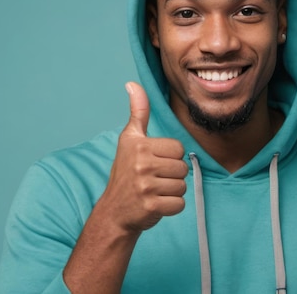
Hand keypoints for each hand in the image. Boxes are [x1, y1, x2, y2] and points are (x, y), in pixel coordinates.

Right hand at [101, 81, 188, 233]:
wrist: (114, 212)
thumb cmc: (125, 173)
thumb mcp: (129, 140)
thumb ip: (138, 111)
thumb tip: (132, 84)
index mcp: (139, 145)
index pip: (178, 148)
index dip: (170, 157)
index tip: (154, 163)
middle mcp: (141, 164)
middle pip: (182, 167)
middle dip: (172, 175)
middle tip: (154, 180)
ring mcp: (145, 186)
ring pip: (182, 186)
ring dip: (172, 191)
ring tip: (154, 191)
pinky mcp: (151, 206)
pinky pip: (179, 204)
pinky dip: (171, 207)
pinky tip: (156, 204)